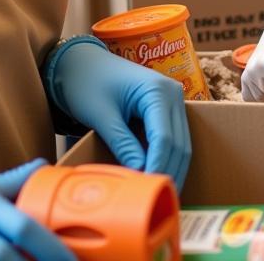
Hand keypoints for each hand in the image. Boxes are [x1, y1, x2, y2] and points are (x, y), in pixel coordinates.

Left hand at [48, 38, 190, 189]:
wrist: (82, 63)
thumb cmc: (87, 83)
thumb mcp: (101, 115)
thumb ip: (122, 143)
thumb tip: (140, 174)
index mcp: (157, 90)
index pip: (164, 138)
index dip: (157, 167)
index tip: (147, 192)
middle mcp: (173, 92)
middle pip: (179, 143)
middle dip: (168, 172)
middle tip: (154, 200)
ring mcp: (173, 99)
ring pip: (181, 143)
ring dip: (171, 168)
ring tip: (156, 193)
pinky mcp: (167, 108)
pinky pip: (174, 138)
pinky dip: (167, 158)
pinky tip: (156, 175)